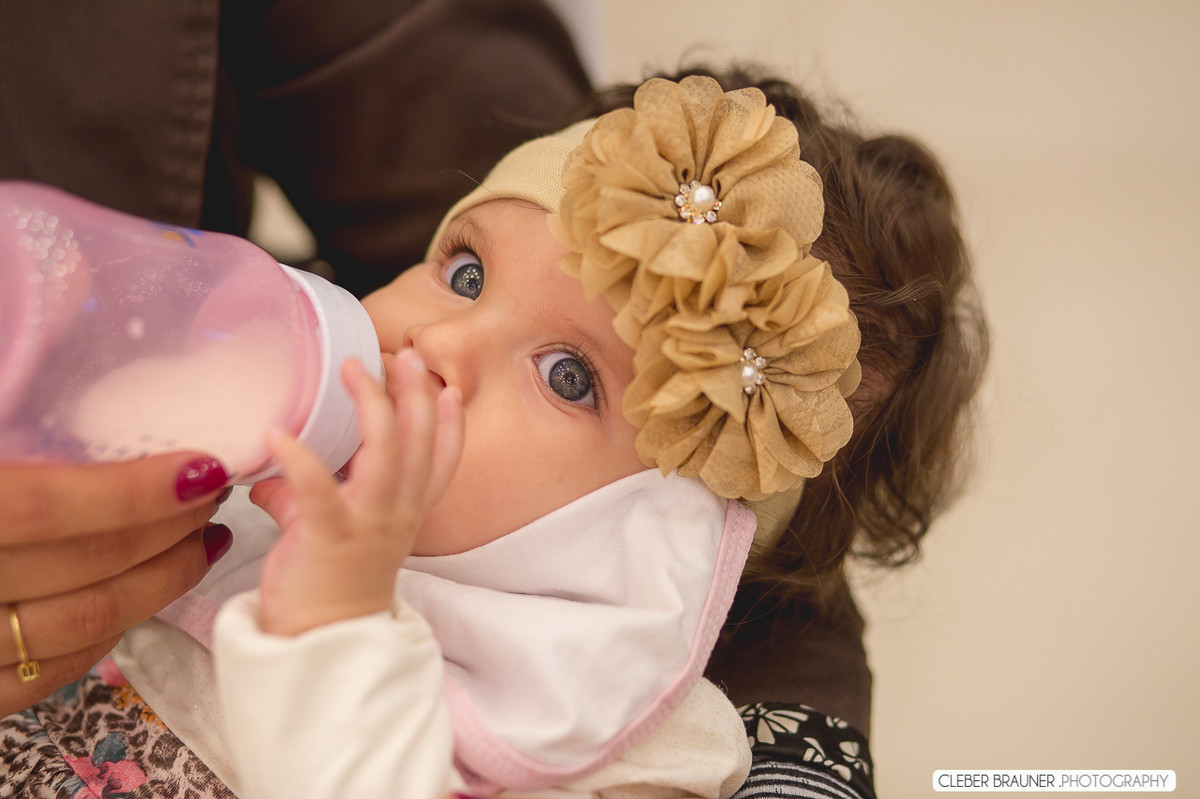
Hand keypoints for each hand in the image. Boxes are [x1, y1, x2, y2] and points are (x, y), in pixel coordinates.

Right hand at [0, 453, 230, 715]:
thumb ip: (24, 447)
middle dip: (170, 528)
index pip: (45, 509)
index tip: (201, 470)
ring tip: (201, 539)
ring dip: (162, 579)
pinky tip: (146, 592)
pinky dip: (116, 628)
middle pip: (88, 566)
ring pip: (88, 621)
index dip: (134, 492)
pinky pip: (59, 670)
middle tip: (211, 495)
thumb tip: (96, 429)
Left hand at [250, 350, 462, 635]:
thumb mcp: (328, 532)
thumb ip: (302, 496)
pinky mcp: (330, 537)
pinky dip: (299, 460)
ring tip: (354, 370)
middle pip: (420, 443)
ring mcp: (369, 524)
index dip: (451, 423)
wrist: (324, 645)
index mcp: (404, 512)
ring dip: (373, 406)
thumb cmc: (331, 590)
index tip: (449, 388)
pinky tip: (278, 435)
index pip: (442, 461)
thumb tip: (268, 474)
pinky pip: (319, 492)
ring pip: (387, 454)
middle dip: (416, 394)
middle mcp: (397, 513)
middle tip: (405, 355)